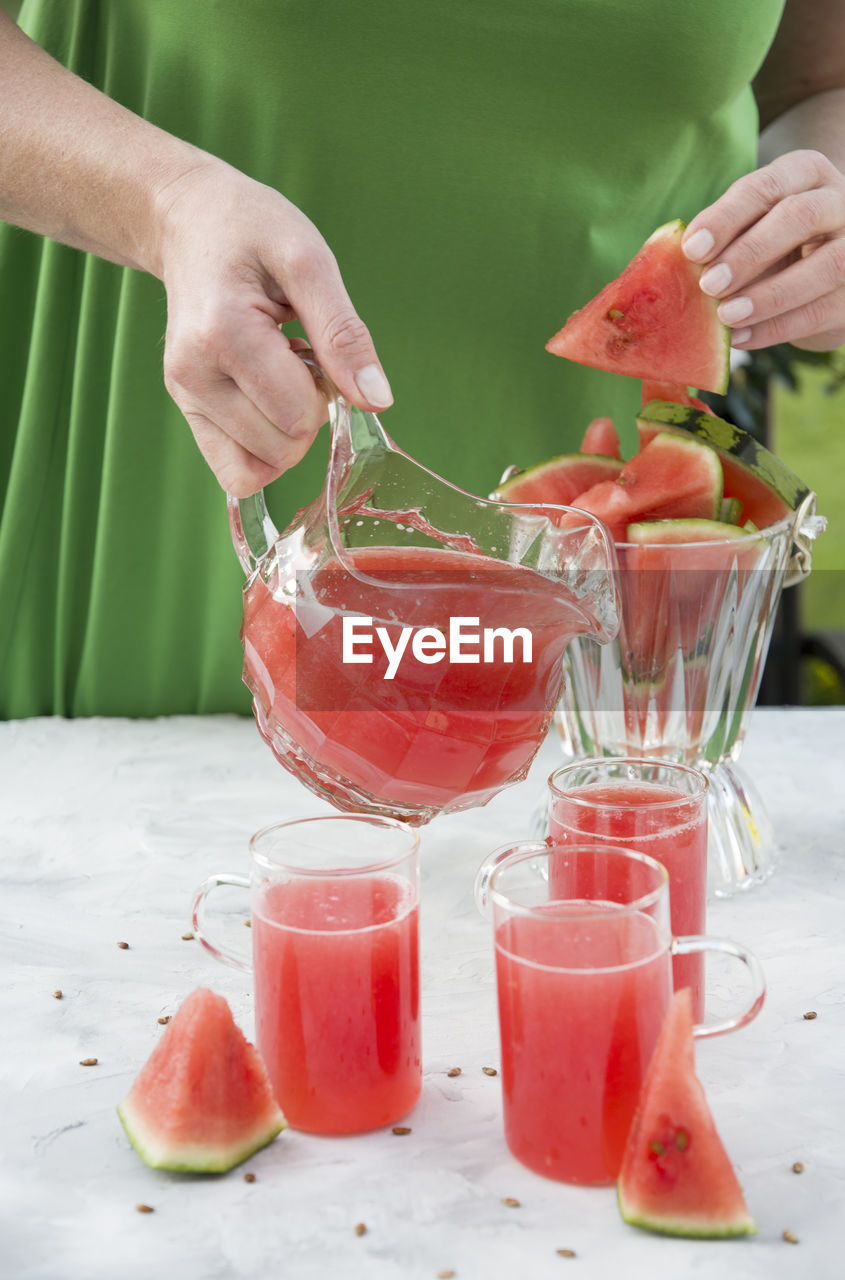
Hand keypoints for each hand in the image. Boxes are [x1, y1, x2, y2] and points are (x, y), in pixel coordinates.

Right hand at [156, 159, 391, 496]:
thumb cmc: (251, 231)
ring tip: (275, 370)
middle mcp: (193, 373)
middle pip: (283, 448)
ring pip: (260, 467)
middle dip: (307, 412)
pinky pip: (236, 472)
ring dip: (286, 429)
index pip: (299, 416)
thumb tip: (377, 400)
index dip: (326, 391)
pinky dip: (264, 450)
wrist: (190, 222)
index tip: (312, 345)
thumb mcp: (309, 260)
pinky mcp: (185, 409)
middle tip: (294, 354)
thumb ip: (344, 333)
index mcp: (223, 334)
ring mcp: (184, 395)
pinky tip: (264, 400)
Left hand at [682, 150, 844, 353]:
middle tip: (709, 284)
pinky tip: (742, 338)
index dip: (727, 217)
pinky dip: (778, 328)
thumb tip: (673, 264)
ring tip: (726, 317)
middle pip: (801, 217)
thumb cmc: (774, 242)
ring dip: (769, 295)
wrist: (826, 272)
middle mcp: (840, 201)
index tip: (691, 248)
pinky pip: (823, 311)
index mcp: (806, 173)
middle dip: (750, 253)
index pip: (767, 186)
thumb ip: (721, 238)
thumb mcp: (750, 227)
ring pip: (825, 266)